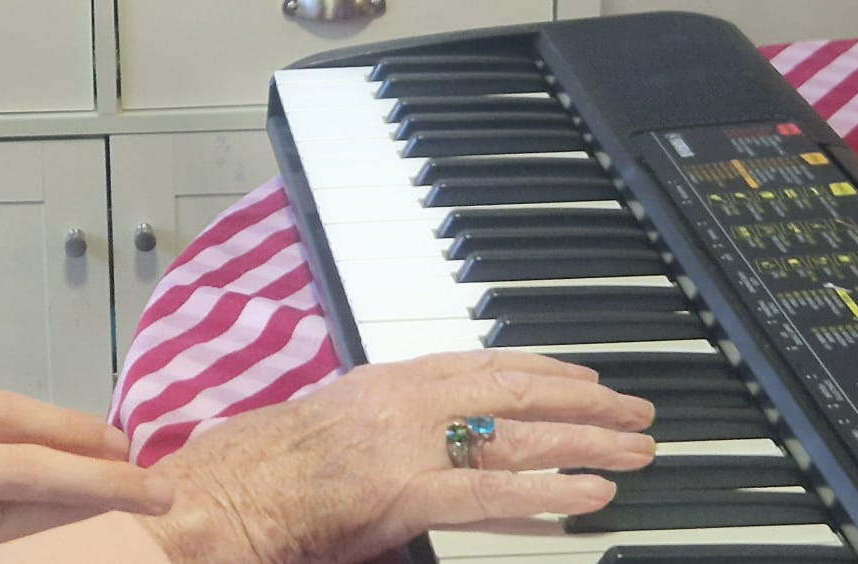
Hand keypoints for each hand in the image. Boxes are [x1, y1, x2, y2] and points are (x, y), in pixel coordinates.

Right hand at [141, 351, 656, 563]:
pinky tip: (593, 495)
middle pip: (511, 392)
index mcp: (382, 382)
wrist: (219, 495)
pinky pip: (492, 493)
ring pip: (515, 436)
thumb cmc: (260, 471)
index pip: (478, 362)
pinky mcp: (404, 493)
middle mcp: (400, 402)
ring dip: (586, 443)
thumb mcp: (334, 429)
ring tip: (638, 451)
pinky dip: (549, 492)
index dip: (541, 368)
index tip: (585, 376)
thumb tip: (434, 440)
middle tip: (638, 414)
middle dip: (583, 402)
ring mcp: (405, 446)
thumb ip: (386, 426)